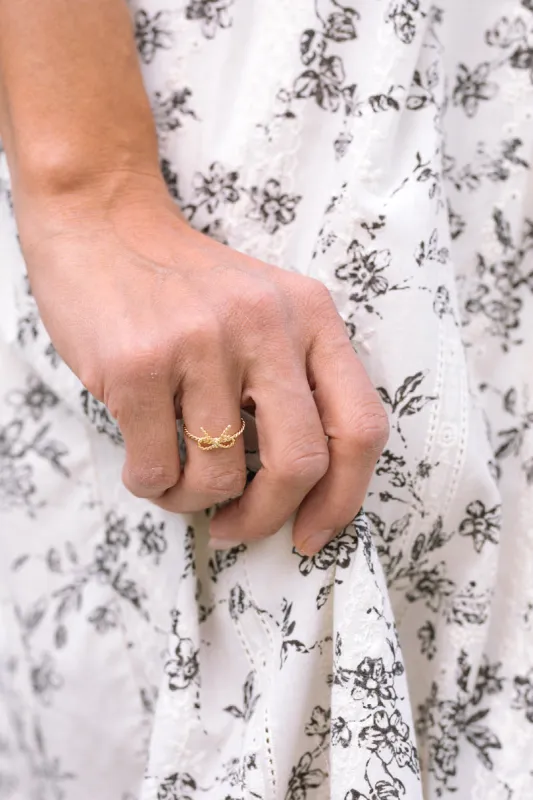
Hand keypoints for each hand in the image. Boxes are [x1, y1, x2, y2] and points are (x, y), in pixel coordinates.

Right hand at [18, 171, 388, 554]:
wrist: (104, 223)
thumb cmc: (187, 287)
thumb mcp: (264, 312)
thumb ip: (294, 383)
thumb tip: (302, 493)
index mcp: (312, 315)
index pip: (360, 426)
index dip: (345, 498)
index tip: (313, 534)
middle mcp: (265, 325)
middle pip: (300, 462)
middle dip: (268, 517)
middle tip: (237, 527)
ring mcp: (201, 342)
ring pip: (220, 477)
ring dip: (196, 501)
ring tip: (178, 480)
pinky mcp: (137, 364)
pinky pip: (157, 470)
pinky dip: (152, 486)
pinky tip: (145, 461)